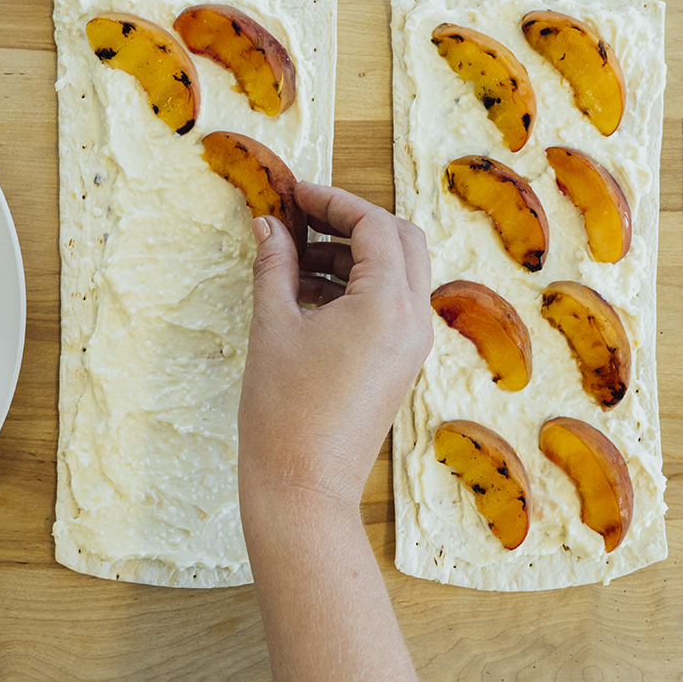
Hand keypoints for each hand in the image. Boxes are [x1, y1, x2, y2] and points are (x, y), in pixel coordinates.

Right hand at [238, 181, 432, 508]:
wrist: (302, 488)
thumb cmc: (283, 411)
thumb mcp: (273, 326)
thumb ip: (275, 265)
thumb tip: (268, 225)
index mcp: (389, 304)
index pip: (374, 225)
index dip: (333, 200)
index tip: (295, 193)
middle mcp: (414, 320)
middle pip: (401, 241)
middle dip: (353, 222)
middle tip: (304, 219)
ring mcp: (412, 346)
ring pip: (398, 274)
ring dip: (353, 256)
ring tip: (297, 261)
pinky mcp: (400, 366)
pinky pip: (390, 307)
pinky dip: (357, 289)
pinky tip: (310, 297)